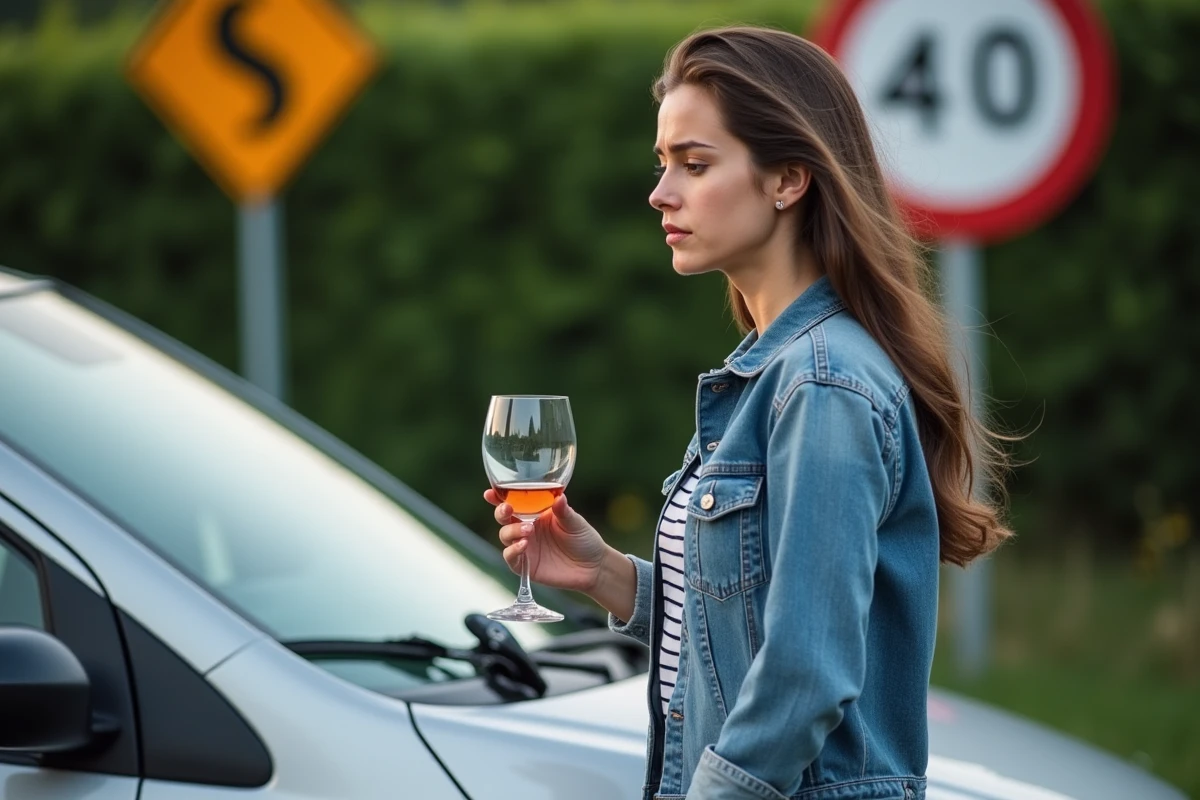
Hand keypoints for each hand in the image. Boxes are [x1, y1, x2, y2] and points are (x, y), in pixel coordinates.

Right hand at [484, 490, 608, 593]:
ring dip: (512, 531)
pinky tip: (524, 545)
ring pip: (505, 536)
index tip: (490, 493)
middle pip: (503, 518)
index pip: (513, 503)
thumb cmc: (584, 539)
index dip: (498, 498)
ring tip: (528, 530)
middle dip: (500, 512)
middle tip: (508, 509)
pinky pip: (511, 557)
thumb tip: (559, 497)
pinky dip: (513, 550)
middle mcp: (526, 528)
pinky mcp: (526, 566)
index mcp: (535, 513)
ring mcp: (525, 547)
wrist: (593, 567)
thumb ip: (564, 511)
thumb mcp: (575, 522)